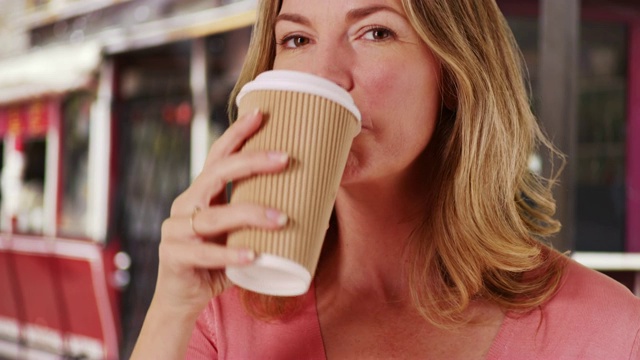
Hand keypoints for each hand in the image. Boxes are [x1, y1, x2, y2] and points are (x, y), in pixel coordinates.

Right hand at [152, 110, 288, 316]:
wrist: (183, 300)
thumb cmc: (218, 263)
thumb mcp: (241, 236)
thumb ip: (264, 222)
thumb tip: (319, 212)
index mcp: (201, 194)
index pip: (218, 157)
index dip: (237, 134)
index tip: (261, 114)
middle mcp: (186, 205)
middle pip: (216, 174)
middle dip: (251, 162)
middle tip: (285, 158)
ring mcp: (176, 230)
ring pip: (214, 216)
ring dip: (250, 214)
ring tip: (281, 219)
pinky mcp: (174, 256)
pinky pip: (205, 253)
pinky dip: (230, 254)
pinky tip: (253, 255)